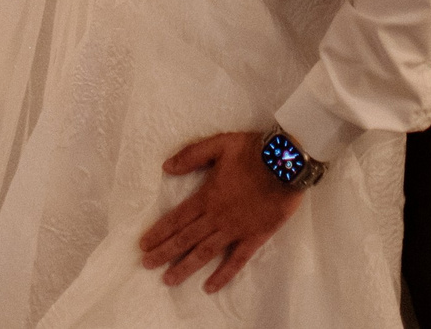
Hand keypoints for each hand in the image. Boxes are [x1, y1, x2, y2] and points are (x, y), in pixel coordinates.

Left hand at [139, 131, 300, 289]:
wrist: (287, 162)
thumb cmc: (253, 151)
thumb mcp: (218, 144)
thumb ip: (192, 155)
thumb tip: (166, 166)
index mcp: (207, 196)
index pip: (176, 218)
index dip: (159, 232)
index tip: (143, 245)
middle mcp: (217, 217)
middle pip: (186, 239)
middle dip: (164, 253)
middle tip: (146, 265)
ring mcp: (235, 229)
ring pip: (205, 252)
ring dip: (185, 267)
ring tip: (168, 279)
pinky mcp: (255, 237)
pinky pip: (236, 260)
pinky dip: (223, 275)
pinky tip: (210, 287)